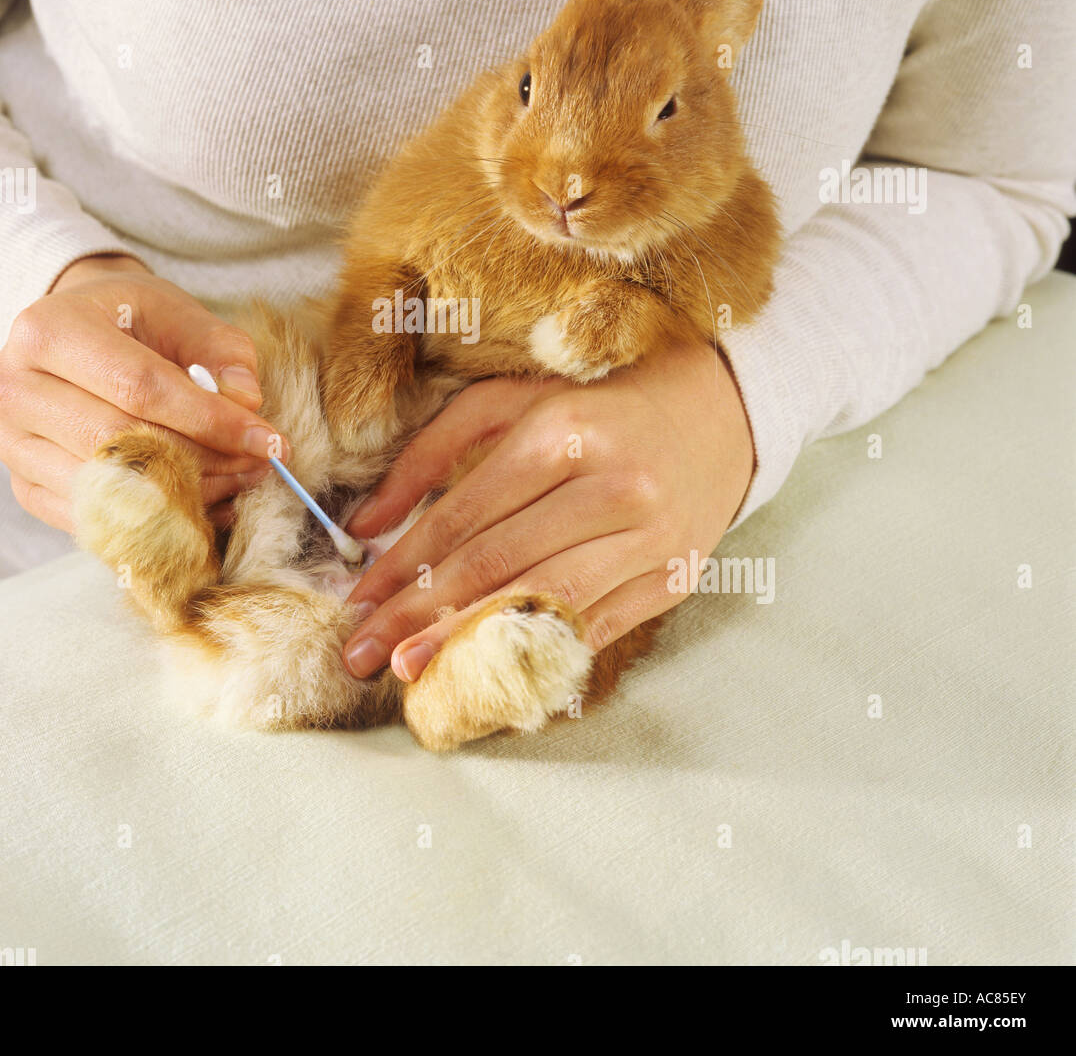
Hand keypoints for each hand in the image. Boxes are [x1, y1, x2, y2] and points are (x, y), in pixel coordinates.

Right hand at [0, 254, 289, 532]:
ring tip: (238, 481)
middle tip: (262, 465)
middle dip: (205, 460)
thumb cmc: (129, 319)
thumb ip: (221, 350)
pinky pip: (97, 519)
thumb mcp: (178, 312)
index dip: (210, 420)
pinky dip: (158, 520)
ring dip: (187, 494)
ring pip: (109, 488)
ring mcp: (11, 445)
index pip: (139, 387)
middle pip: (120, 442)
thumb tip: (246, 402)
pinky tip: (204, 503)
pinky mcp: (24, 487)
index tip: (268, 441)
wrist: (72, 335)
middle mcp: (13, 388)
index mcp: (46, 330)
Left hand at [339, 337, 753, 679]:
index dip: (404, 565)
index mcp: (562, 433)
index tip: (357, 602)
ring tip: (410, 671)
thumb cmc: (594, 405)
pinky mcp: (674, 579)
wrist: (719, 414)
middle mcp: (610, 485)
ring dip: (468, 644)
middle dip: (419, 615)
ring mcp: (649, 538)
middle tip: (362, 653)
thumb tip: (364, 524)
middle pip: (497, 564)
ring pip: (543, 603)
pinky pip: (593, 627)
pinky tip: (486, 673)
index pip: (465, 516)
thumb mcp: (508, 403)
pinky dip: (535, 654)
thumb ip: (429, 456)